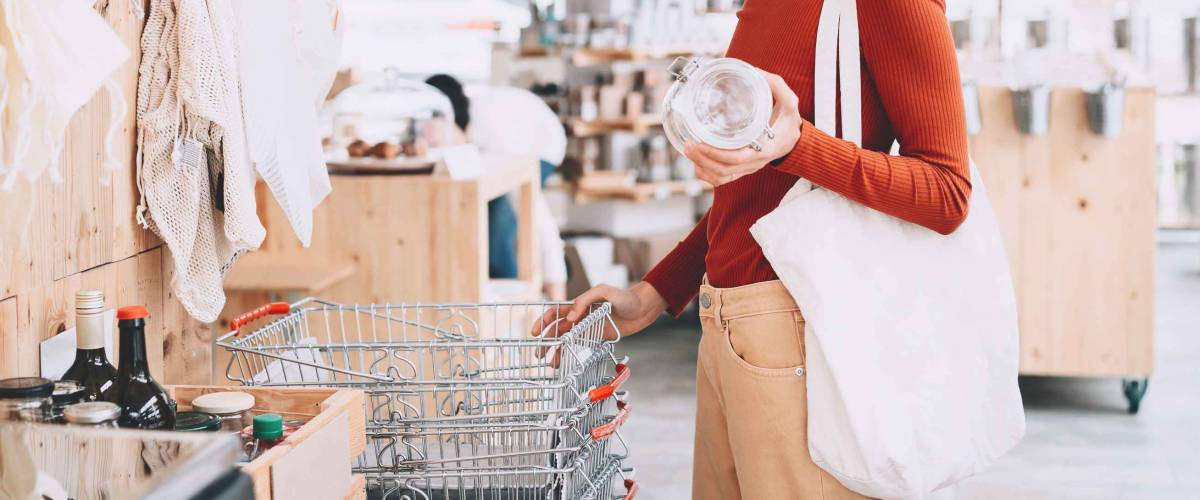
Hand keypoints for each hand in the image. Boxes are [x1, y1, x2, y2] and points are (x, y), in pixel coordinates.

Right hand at [530, 282, 667, 365]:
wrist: (643, 308)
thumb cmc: (624, 296)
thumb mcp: (603, 292)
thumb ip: (585, 300)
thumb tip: (571, 316)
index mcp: (579, 304)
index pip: (555, 312)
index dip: (543, 322)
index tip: (535, 333)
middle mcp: (580, 316)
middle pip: (557, 329)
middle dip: (546, 341)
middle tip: (539, 353)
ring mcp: (588, 327)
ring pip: (566, 340)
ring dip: (557, 351)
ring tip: (550, 363)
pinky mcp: (597, 337)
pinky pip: (580, 346)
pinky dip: (572, 354)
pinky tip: (566, 363)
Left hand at [685, 71, 802, 186]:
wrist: (794, 141)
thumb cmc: (789, 121)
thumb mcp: (790, 103)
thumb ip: (777, 87)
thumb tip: (756, 72)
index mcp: (765, 149)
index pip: (737, 158)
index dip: (716, 153)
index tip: (701, 141)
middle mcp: (755, 162)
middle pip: (724, 170)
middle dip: (703, 159)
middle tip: (689, 144)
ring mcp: (747, 169)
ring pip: (721, 177)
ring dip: (702, 167)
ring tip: (689, 151)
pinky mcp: (742, 170)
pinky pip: (722, 180)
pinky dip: (707, 174)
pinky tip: (696, 162)